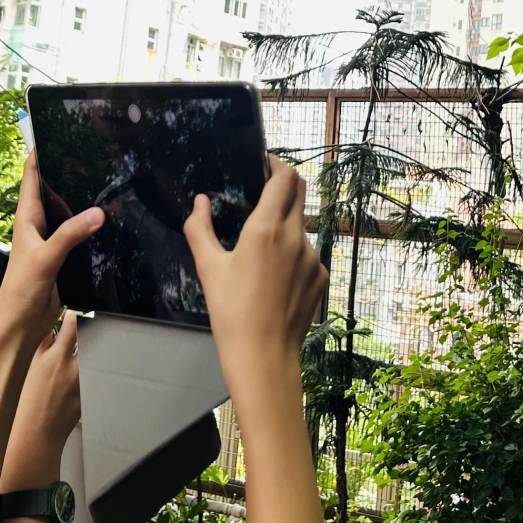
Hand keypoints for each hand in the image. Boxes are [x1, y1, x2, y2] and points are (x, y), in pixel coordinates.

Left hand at [0, 155, 101, 333]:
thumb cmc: (20, 291)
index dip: (40, 151)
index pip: (31, 174)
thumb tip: (98, 212)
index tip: (55, 130)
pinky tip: (109, 221)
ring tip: (105, 179)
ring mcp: (52, 241)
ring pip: (69, 212)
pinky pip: (80, 234)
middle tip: (90, 151)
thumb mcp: (45, 258)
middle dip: (67, 170)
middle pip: (53, 189)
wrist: (21, 325)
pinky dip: (91, 226)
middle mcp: (38, 225)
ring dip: (82, 199)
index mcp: (26, 218)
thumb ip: (70, 235)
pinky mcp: (64, 257)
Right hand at [2, 311, 80, 488]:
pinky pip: (96, 370)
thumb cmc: (26, 401)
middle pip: (91, 336)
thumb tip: (45, 323)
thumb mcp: (29, 367)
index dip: (76, 313)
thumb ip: (41, 344)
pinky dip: (96, 362)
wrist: (36, 434)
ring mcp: (84, 380)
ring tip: (98, 333)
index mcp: (53, 358)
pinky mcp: (90, 392)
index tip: (76, 306)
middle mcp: (72, 367)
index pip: (72, 325)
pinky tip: (95, 358)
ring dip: (96, 342)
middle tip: (94, 315)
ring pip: (97, 352)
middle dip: (93, 325)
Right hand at [184, 162, 325, 403]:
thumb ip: (200, 228)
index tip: (262, 167)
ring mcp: (313, 257)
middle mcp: (296, 237)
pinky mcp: (322, 276)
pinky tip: (276, 277)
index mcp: (267, 229)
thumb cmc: (230, 312)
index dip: (276, 165)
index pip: (285, 178)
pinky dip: (294, 254)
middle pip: (299, 193)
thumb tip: (200, 202)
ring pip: (301, 225)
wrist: (263, 356)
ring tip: (262, 250)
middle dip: (282, 188)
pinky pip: (308, 253)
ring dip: (285, 225)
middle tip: (261, 198)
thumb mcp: (208, 268)